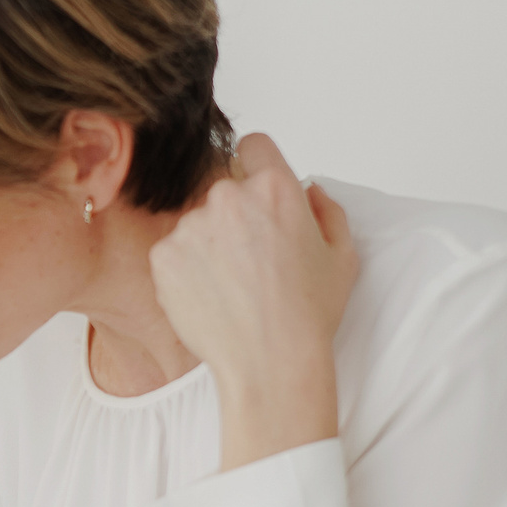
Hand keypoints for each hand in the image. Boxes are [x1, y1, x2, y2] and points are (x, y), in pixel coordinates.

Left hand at [148, 133, 359, 470]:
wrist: (269, 361)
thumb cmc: (309, 313)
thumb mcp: (343, 255)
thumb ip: (327, 209)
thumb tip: (308, 189)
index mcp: (275, 188)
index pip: (254, 145)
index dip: (258, 165)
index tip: (258, 190)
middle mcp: (228, 198)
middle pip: (226, 191)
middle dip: (237, 216)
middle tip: (254, 260)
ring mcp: (191, 226)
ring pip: (198, 224)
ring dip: (210, 244)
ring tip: (233, 286)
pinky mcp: (163, 256)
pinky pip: (174, 251)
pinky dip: (186, 270)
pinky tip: (210, 296)